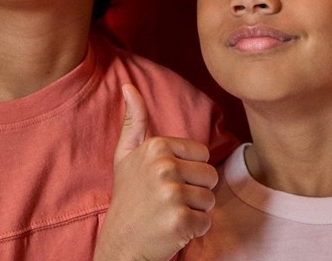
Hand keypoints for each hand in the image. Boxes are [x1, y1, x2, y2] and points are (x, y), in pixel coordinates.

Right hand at [93, 84, 216, 260]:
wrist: (121, 243)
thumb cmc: (128, 197)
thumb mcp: (126, 155)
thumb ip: (134, 120)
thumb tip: (129, 86)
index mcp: (156, 146)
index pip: (201, 153)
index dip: (189, 170)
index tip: (168, 180)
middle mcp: (163, 167)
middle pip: (210, 176)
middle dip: (196, 191)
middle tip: (171, 200)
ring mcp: (171, 194)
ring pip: (210, 200)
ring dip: (196, 211)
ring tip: (171, 214)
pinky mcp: (179, 221)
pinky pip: (207, 222)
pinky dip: (194, 230)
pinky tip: (174, 229)